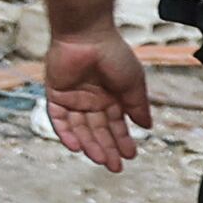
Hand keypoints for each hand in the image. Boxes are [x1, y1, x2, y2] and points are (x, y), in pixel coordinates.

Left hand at [44, 24, 156, 172]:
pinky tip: (77, 147)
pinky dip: (66, 133)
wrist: (87, 35)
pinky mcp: (55, 94)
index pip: (116, 124)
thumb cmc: (113, 53)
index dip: (122, 140)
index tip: (130, 155)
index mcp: (111, 96)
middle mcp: (92, 99)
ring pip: (80, 128)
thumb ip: (137, 106)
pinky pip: (58, 118)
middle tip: (116, 166)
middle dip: (107, 148)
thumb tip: (146, 126)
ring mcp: (73, 97)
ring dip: (90, 145)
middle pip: (98, 130)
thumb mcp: (133, 83)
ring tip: (101, 160)